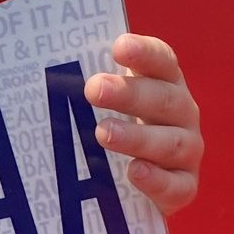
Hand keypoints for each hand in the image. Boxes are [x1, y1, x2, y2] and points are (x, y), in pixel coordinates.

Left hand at [86, 33, 202, 214]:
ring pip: (169, 142)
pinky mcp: (184, 186)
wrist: (141, 182)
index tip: (118, 47)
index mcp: (165, 83)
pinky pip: (176, 185)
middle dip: (129, 93)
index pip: (161, 61)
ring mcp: (187, 150)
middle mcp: (182, 113)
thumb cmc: (118, 127)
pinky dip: (157, 179)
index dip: (144, 53)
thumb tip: (46, 75)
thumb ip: (92, 86)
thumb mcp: (107, 103)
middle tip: (93, 89)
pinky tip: (135, 172)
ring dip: (137, 137)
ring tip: (103, 133)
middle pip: (163, 99)